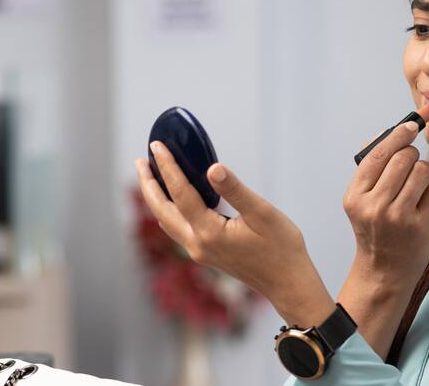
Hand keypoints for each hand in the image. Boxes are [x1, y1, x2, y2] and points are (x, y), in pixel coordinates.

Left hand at [135, 142, 335, 325]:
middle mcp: (198, 244)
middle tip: (141, 160)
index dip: (168, 167)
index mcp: (209, 232)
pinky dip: (170, 209)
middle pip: (162, 210)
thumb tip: (213, 168)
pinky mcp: (207, 254)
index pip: (180, 193)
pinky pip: (179, 228)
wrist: (288, 283)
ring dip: (156, 198)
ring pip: (168, 221)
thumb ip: (235, 190)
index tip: (157, 146)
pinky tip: (176, 198)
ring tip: (151, 176)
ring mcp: (200, 252)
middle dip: (149, 184)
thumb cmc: (281, 248)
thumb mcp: (262, 213)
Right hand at [343, 104, 428, 289]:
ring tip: (416, 185)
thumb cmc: (375, 230)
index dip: (399, 133)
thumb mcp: (361, 201)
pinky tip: (423, 202)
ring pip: (422, 170)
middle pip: (404, 157)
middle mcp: (374, 206)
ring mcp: (398, 217)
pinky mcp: (420, 226)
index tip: (414, 123)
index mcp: (355, 195)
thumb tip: (383, 134)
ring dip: (424, 172)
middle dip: (411, 155)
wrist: (384, 272)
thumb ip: (370, 168)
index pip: (378, 154)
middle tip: (410, 164)